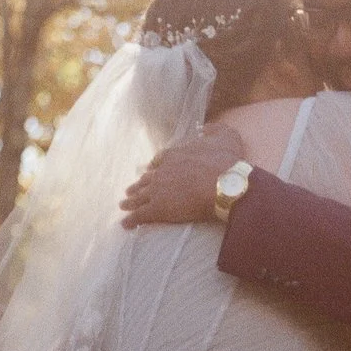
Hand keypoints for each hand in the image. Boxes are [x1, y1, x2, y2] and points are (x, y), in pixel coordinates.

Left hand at [120, 125, 249, 227]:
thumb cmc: (227, 162)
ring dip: (131, 200)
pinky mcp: (158, 208)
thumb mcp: (226, 136)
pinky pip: (140, 215)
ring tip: (123, 204)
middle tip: (131, 190)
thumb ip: (215, 130)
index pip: (159, 160)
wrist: (225, 185)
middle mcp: (162, 171)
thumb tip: (206, 127)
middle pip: (146, 178)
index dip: (154, 166)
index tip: (150, 170)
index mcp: (175, 155)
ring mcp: (158, 190)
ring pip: (139, 195)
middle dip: (138, 184)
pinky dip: (132, 219)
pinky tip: (125, 224)